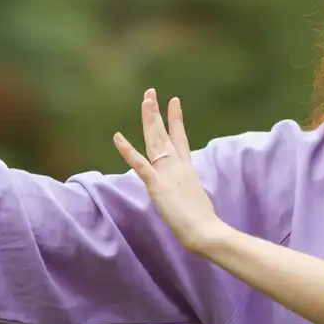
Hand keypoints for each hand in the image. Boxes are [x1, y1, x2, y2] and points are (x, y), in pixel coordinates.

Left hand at [113, 89, 227, 252]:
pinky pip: (140, 163)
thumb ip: (188, 189)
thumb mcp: (195, 198)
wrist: (205, 230)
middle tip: (150, 93)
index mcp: (187, 168)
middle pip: (164, 134)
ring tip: (145, 100)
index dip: (176, 119)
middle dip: (157, 112)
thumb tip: (186, 191)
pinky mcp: (157, 185)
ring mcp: (167, 173)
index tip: (174, 101)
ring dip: (149, 119)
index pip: (180, 138)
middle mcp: (177, 165)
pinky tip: (117, 137)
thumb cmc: (203, 222)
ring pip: (155, 141)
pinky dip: (127, 150)